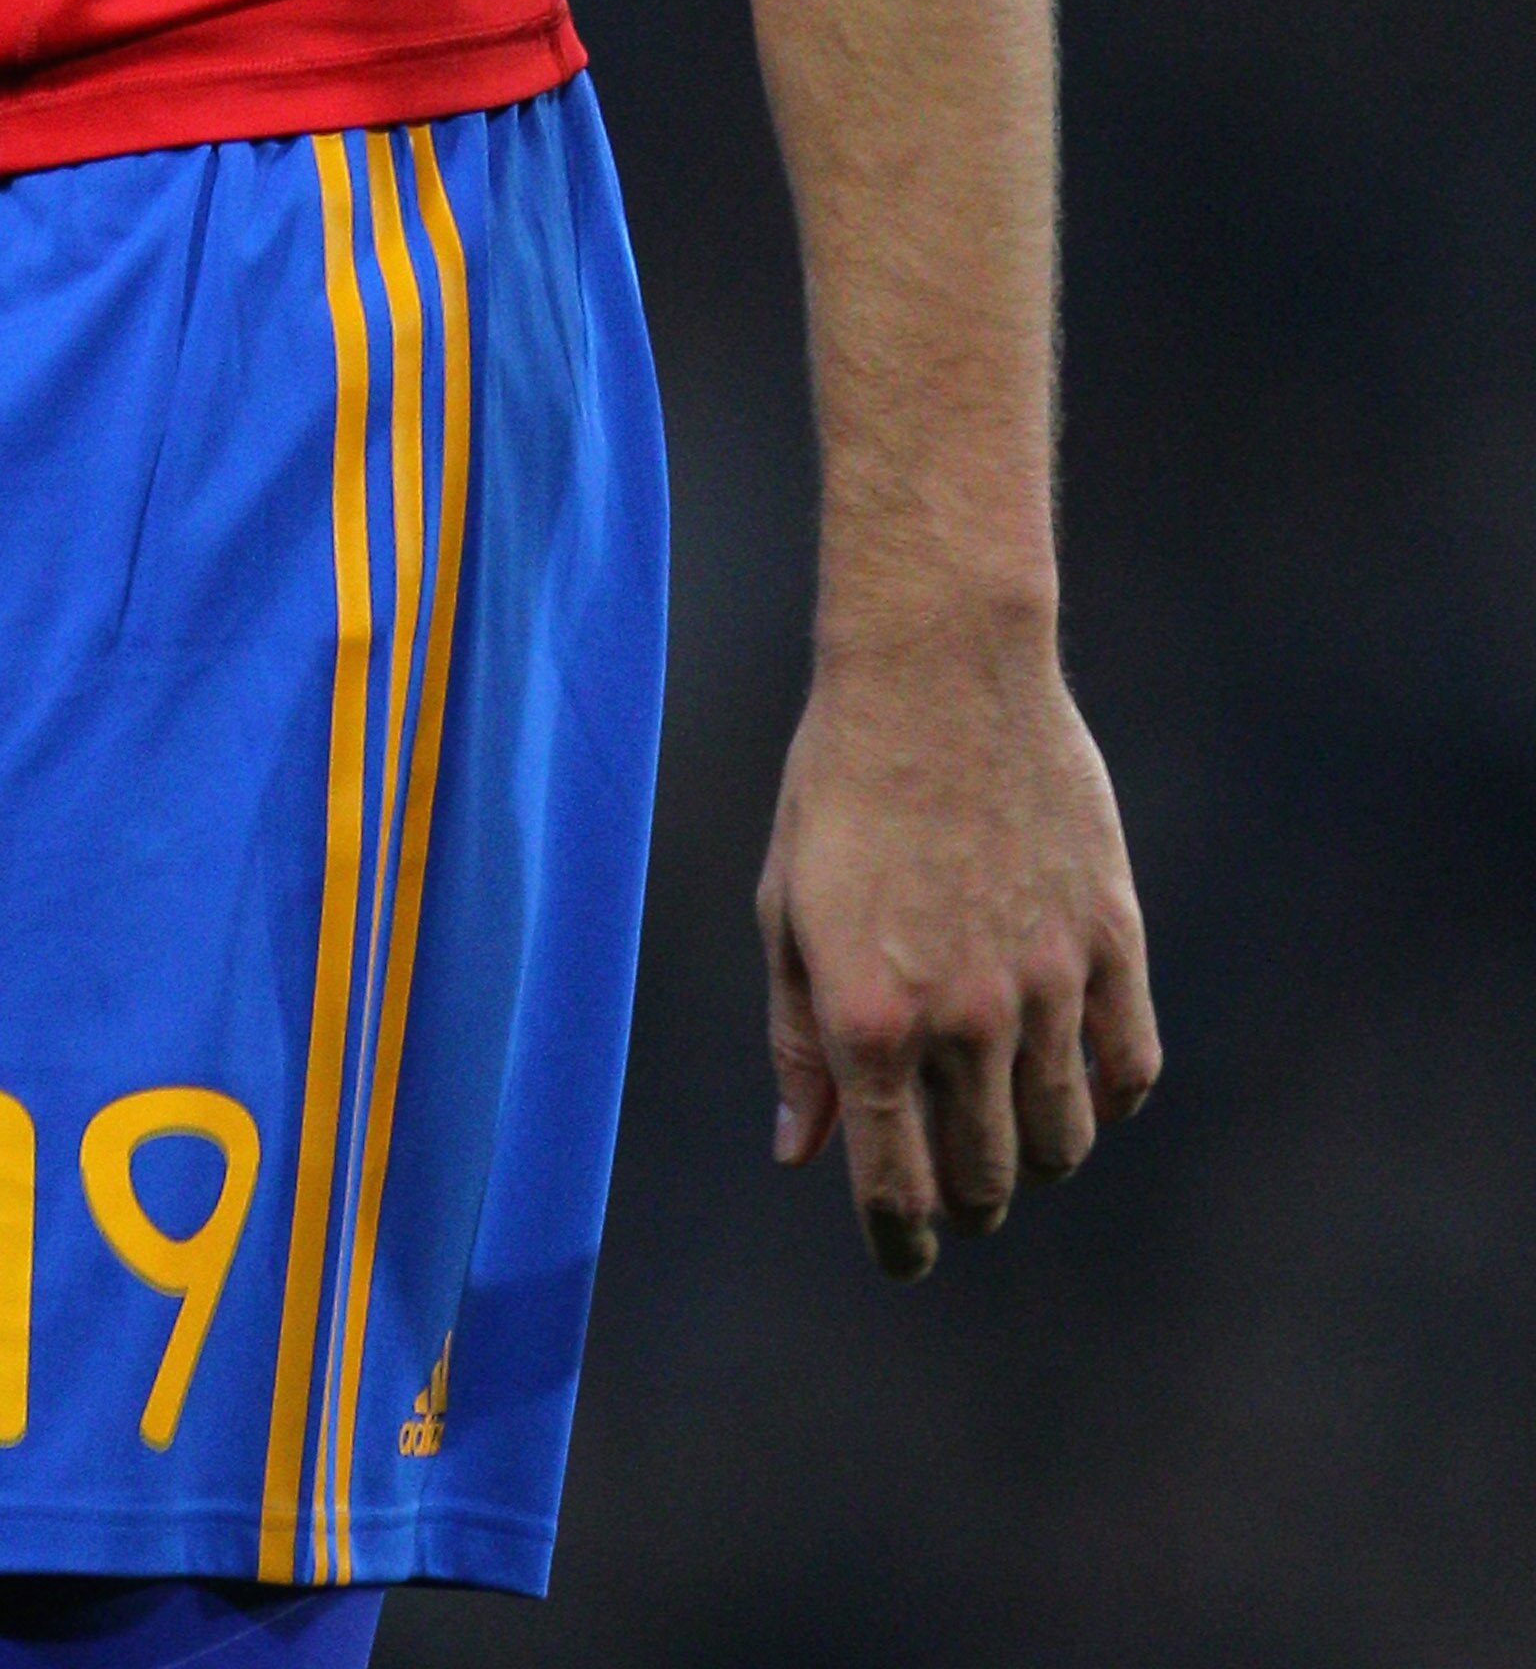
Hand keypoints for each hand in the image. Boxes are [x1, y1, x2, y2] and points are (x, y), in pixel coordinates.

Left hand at [758, 618, 1159, 1275]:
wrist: (938, 666)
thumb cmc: (840, 782)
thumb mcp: (787, 908)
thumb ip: (798, 1039)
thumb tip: (801, 1152)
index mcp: (870, 1016)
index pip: (894, 1187)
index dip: (899, 1242)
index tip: (902, 1253)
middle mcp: (964, 1017)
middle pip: (986, 1178)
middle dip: (965, 1204)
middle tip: (955, 1192)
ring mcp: (1047, 982)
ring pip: (1063, 1138)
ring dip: (1035, 1159)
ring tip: (1012, 1138)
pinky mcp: (1111, 939)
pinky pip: (1131, 1068)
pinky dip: (1109, 1097)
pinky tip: (1080, 1081)